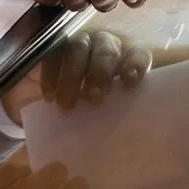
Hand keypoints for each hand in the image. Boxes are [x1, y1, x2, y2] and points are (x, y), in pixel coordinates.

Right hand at [37, 29, 151, 109]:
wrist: (67, 98)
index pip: (138, 54)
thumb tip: (138, 145)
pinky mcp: (57, 46)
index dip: (135, 64)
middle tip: (93, 99)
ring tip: (66, 104)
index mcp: (129, 59)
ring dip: (72, 75)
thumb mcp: (118, 109)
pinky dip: (51, 74)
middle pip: (106, 50)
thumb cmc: (102, 105)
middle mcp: (107, 46)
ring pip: (78, 48)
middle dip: (100, 73)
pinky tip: (50, 96)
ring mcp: (81, 42)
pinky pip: (54, 53)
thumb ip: (127, 115)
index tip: (129, 82)